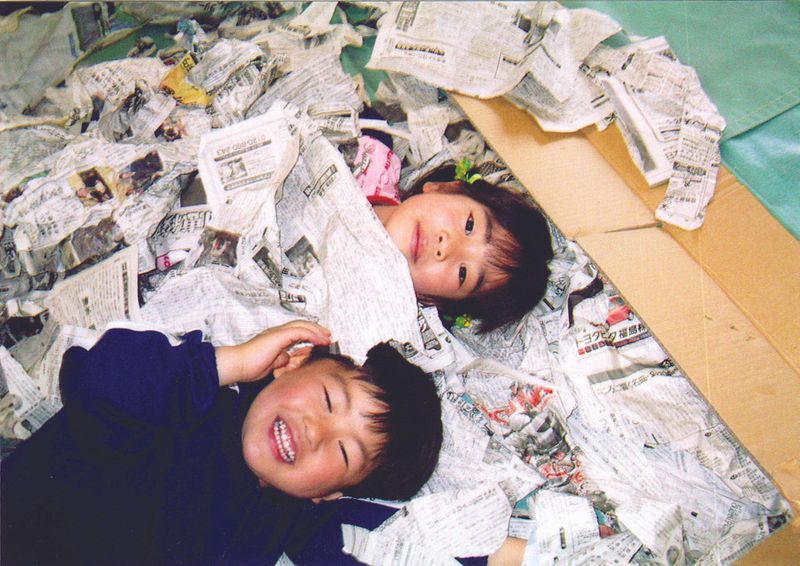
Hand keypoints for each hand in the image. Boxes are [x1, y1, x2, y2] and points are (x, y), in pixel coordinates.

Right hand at [216, 321, 330, 385]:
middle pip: (302, 325)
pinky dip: (312, 335)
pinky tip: (319, 340)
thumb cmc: (250, 367)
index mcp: (276, 339)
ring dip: (317, 331)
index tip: (320, 341)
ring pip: (303, 326)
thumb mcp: (273, 365)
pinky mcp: (279, 335)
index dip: (310, 334)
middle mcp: (277, 332)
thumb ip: (282, 360)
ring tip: (327, 337)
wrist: (239, 365)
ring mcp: (278, 332)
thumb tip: (290, 359)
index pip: (296, 332)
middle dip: (316, 330)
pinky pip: (300, 332)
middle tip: (328, 335)